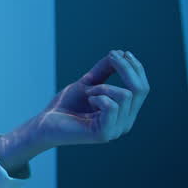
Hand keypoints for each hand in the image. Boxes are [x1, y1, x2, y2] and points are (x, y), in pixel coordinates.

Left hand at [31, 50, 148, 148]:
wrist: (44, 123)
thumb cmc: (65, 105)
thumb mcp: (88, 83)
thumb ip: (105, 71)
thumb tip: (121, 53)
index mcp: (125, 113)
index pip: (142, 89)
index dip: (135, 68)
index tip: (122, 52)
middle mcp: (125, 124)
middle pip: (140, 90)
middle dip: (126, 68)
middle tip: (111, 56)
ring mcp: (116, 130)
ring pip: (125, 95)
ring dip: (103, 87)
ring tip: (88, 93)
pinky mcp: (104, 134)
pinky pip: (111, 105)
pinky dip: (97, 97)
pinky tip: (87, 102)